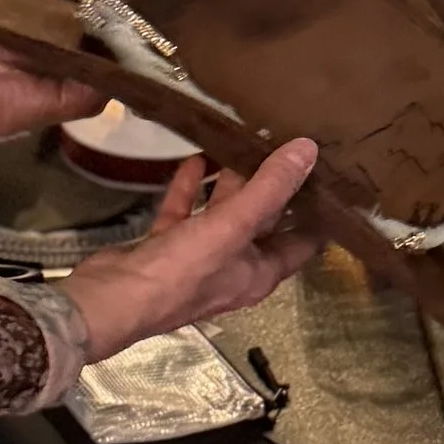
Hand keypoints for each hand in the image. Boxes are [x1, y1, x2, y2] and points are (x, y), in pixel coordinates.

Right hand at [64, 139, 320, 363]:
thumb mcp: (234, 225)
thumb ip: (270, 188)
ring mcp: (198, 260)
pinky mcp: (166, 250)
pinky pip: (185, 214)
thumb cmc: (183, 271)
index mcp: (260, 273)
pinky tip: (194, 161)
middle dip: (272, 189)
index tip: (329, 179)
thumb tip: (308, 150)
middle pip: (262, 224)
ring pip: (222, 217)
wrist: (114, 298)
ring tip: (240, 144)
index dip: (317, 215)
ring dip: (229, 185)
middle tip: (284, 146)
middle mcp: (234, 268)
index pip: (302, 243)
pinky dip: (192, 189)